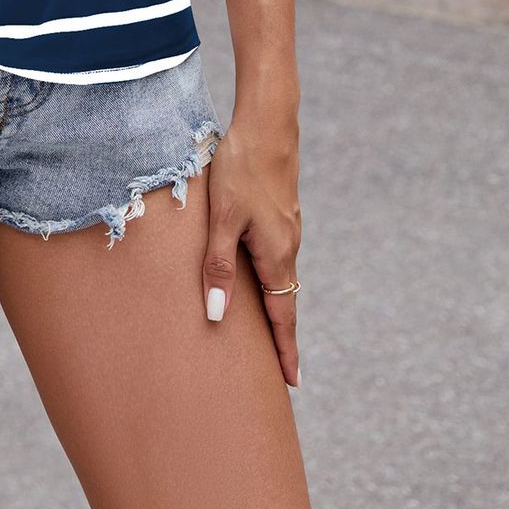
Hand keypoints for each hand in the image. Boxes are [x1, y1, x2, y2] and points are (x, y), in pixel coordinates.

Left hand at [200, 107, 302, 388]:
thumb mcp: (222, 218)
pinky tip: (256, 279)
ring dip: (275, 306)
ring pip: (280, 278)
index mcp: (276, 255)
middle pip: (284, 301)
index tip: (291, 384)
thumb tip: (217, 315)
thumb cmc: (240, 168)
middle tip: (280, 372)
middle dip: (281, 336)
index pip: (282, 316)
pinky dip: (270, 280)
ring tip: (266, 333)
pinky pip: (275, 257)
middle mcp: (287, 246)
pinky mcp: (279, 213)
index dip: (284, 350)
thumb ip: (217, 266)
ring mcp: (286, 229)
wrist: (268, 123)